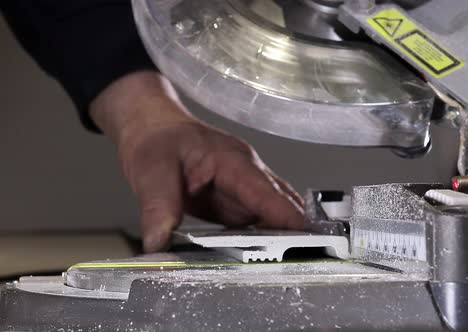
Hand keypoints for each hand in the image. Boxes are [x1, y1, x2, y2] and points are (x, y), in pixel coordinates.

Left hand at [90, 71, 304, 251]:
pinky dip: (261, 238)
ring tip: (286, 263)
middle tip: (302, 259)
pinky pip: (256, 220)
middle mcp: (245, 173)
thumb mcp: (151, 171)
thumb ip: (158, 206)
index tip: (305, 236)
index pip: (265, 190)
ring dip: (279, 236)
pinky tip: (261, 256)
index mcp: (231, 160)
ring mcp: (243, 187)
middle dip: (292, 230)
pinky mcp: (235, 200)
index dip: (285, 214)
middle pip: (279, 203)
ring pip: (271, 214)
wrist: (153, 128)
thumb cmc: (157, 140)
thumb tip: (160, 242)